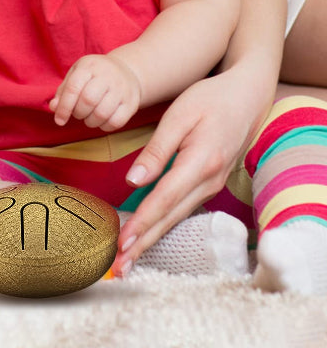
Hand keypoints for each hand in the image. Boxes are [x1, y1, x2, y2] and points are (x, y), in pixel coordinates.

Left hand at [49, 54, 140, 130]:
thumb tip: (54, 107)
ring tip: (88, 117)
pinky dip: (104, 126)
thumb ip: (63, 91)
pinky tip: (101, 121)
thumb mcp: (76, 75)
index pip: (73, 88)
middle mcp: (107, 75)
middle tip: (78, 113)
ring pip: (102, 114)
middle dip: (78, 113)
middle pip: (88, 101)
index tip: (59, 120)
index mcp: (89, 66)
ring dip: (90, 122)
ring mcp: (122, 89)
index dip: (64, 107)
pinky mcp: (132, 103)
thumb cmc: (94, 75)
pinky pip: (116, 122)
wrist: (127, 71)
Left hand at [112, 70, 261, 275]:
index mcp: (200, 162)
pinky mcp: (209, 184)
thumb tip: (133, 180)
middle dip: (143, 243)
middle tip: (119, 266)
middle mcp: (209, 181)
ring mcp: (212, 185)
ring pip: (176, 217)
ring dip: (151, 239)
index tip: (121, 242)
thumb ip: (156, 150)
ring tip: (128, 259)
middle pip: (170, 218)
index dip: (141, 223)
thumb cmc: (208, 100)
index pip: (164, 199)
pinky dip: (163, 224)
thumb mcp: (178, 117)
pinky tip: (147, 235)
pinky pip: (182, 209)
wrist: (245, 96)